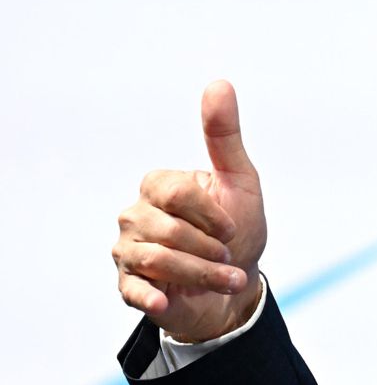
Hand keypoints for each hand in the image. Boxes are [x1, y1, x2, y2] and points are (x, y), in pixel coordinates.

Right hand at [113, 80, 267, 341]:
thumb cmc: (237, 230)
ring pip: (155, 260)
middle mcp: (136, 215)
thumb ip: (224, 136)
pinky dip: (150, 296)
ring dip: (202, 274)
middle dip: (210, 248)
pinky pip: (131, 289)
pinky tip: (167, 301)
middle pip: (166, 230)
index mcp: (159, 187)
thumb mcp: (240, 182)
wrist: (235, 287)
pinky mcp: (130, 285)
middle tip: (230, 256)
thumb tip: (219, 83)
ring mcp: (128, 250)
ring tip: (229, 279)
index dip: (211, 214)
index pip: (173, 192)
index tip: (233, 226)